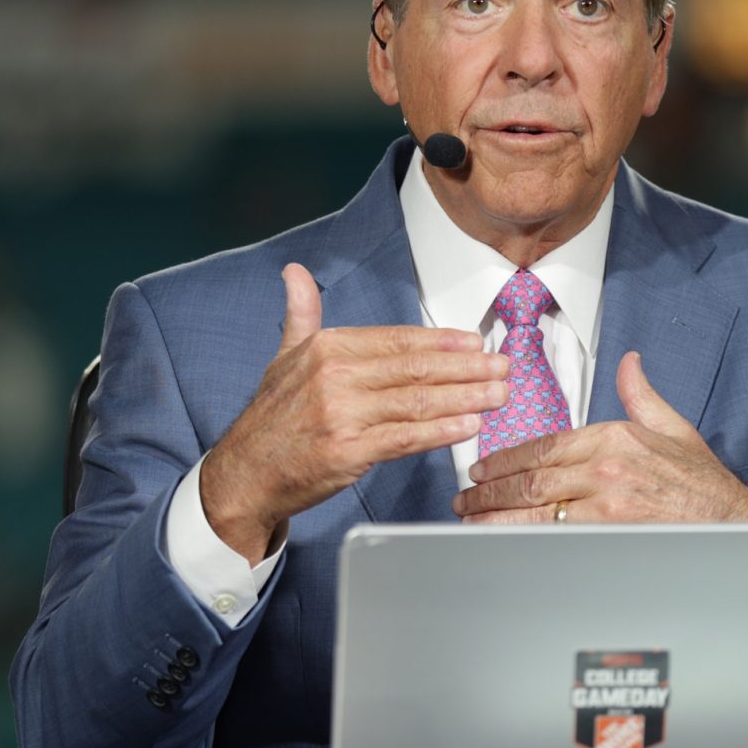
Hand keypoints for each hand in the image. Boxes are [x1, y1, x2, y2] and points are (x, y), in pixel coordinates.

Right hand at [202, 263, 509, 561]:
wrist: (244, 474)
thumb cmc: (271, 418)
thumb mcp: (283, 357)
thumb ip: (300, 314)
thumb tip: (295, 273)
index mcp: (326, 347)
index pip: (398, 339)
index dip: (443, 341)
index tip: (476, 343)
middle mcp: (334, 376)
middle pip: (416, 368)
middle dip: (467, 367)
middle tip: (503, 367)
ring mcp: (341, 414)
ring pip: (418, 402)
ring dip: (467, 397)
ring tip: (500, 395)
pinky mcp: (347, 452)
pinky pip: (405, 438)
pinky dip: (442, 432)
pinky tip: (470, 426)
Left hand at [454, 351, 747, 524]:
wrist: (733, 521)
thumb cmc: (702, 482)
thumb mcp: (672, 427)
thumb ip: (640, 394)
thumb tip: (628, 362)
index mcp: (614, 437)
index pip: (544, 445)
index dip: (505, 459)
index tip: (482, 469)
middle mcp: (606, 467)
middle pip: (531, 478)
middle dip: (490, 491)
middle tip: (465, 500)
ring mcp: (607, 504)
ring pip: (536, 509)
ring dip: (497, 516)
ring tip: (472, 523)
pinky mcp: (610, 534)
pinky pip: (557, 536)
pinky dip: (525, 539)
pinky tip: (505, 543)